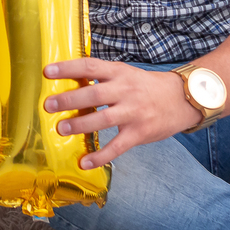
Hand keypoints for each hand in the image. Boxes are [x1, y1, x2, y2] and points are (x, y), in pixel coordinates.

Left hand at [43, 57, 200, 168]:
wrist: (182, 99)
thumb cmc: (146, 85)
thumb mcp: (125, 73)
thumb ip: (102, 77)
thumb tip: (69, 80)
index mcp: (119, 72)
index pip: (90, 67)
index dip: (68, 68)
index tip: (47, 71)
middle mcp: (125, 91)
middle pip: (94, 94)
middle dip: (69, 99)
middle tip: (49, 105)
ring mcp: (133, 113)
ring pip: (103, 119)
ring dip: (80, 125)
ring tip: (61, 129)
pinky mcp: (139, 133)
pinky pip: (117, 147)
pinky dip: (100, 156)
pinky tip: (85, 162)